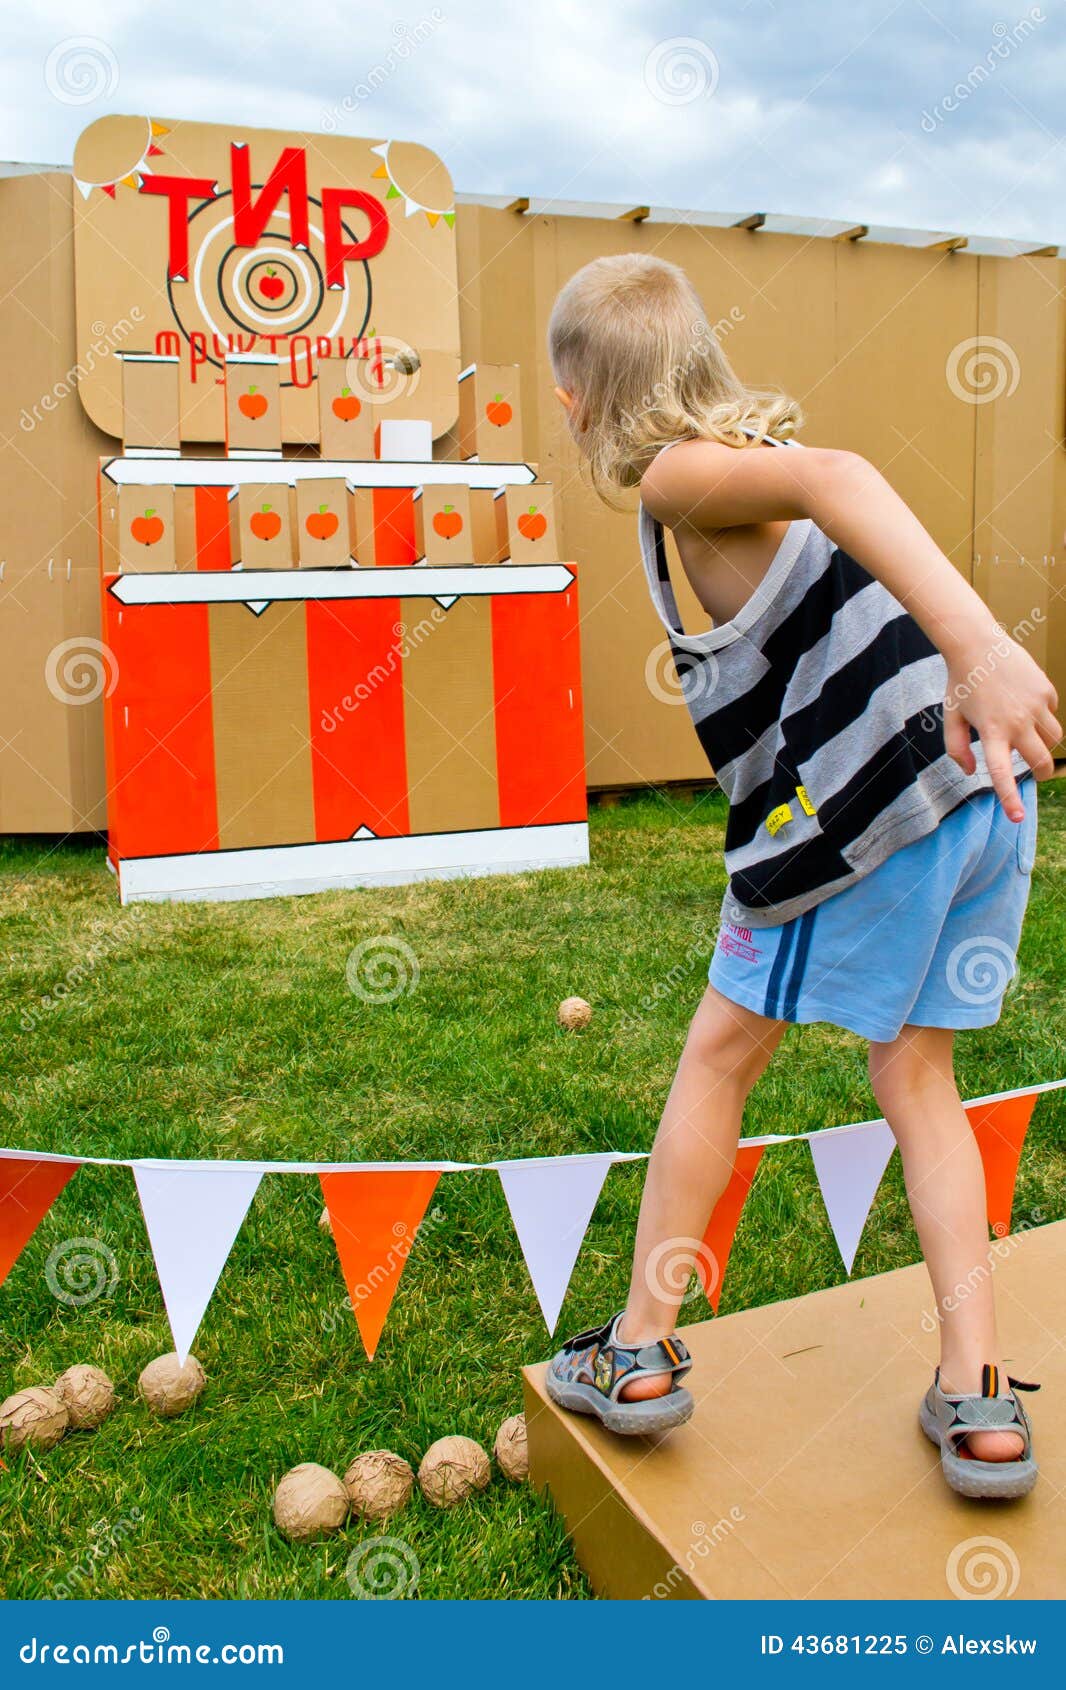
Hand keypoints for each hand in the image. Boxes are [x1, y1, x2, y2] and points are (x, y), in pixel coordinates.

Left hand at [943, 634, 1060, 821]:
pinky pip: (1052, 714)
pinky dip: (1042, 718)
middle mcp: (1016, 721)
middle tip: (1038, 775)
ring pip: (1053, 739)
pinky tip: (1025, 706)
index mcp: (991, 731)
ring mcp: (1035, 706)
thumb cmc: (961, 684)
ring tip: (1029, 737)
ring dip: (1044, 744)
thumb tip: (971, 771)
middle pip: (1041, 761)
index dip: (1010, 797)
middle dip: (1042, 773)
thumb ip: (956, 748)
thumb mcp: (950, 718)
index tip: (1017, 817)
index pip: (1001, 773)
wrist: (977, 644)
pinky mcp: (1046, 691)